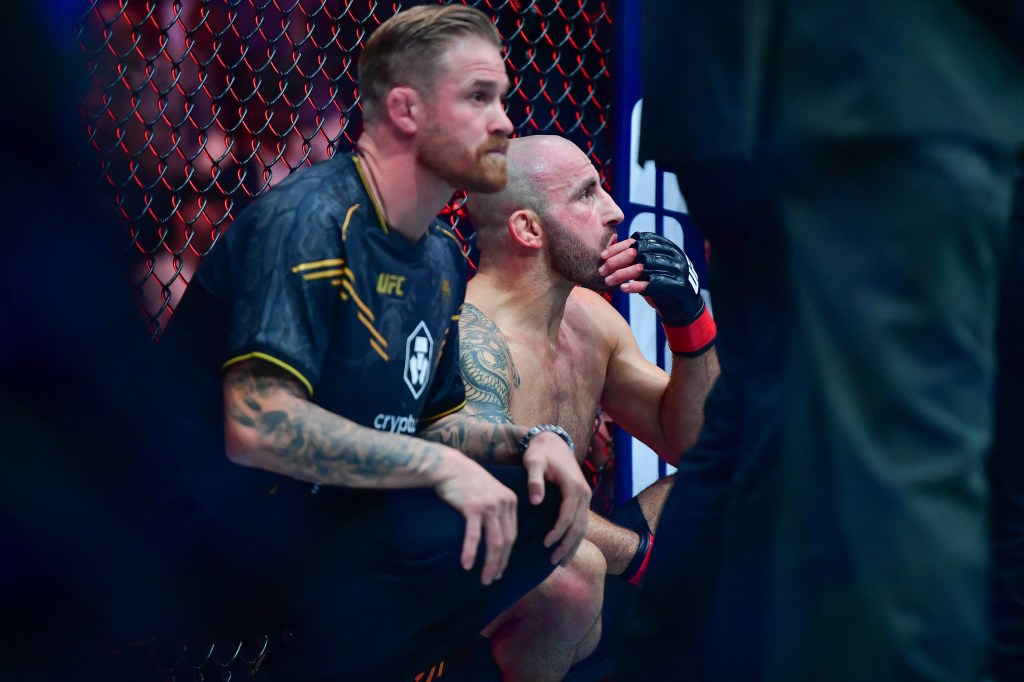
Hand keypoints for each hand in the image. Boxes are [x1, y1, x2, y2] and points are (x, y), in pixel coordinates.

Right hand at [433, 452, 517, 585]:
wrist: (449, 467)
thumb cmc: (466, 482)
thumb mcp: (490, 493)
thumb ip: (497, 510)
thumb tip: (497, 536)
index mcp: (510, 501)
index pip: (512, 535)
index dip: (506, 556)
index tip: (499, 570)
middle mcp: (503, 503)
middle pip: (506, 541)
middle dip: (499, 564)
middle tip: (491, 579)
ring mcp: (489, 505)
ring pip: (494, 542)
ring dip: (489, 563)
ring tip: (483, 578)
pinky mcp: (473, 507)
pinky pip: (474, 536)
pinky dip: (471, 552)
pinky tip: (467, 565)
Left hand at [521, 431, 591, 565]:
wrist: (553, 442)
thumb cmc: (540, 452)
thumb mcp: (533, 462)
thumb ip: (534, 481)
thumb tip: (535, 502)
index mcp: (573, 486)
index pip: (568, 515)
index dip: (558, 532)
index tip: (545, 544)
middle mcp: (584, 493)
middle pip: (578, 526)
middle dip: (567, 545)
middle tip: (553, 561)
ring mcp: (585, 497)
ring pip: (583, 527)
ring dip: (573, 545)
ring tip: (560, 562)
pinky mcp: (582, 499)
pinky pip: (581, 522)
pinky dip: (575, 538)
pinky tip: (567, 550)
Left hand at [601, 232, 714, 355]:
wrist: (684, 308)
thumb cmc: (661, 285)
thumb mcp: (650, 268)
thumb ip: (636, 258)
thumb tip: (609, 250)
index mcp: (667, 246)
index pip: (640, 240)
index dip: (619, 247)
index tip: (603, 256)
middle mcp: (673, 255)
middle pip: (640, 252)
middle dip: (617, 260)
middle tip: (602, 270)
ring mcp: (677, 270)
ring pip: (644, 267)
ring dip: (622, 274)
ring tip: (608, 281)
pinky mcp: (678, 286)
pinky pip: (653, 284)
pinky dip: (635, 285)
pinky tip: (622, 288)